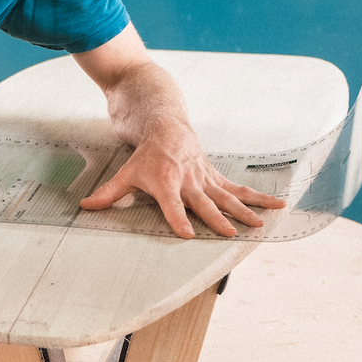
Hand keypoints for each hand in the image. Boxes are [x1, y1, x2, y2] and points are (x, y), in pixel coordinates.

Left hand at [77, 116, 282, 237]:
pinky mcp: (215, 177)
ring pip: (228, 197)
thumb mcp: (125, 173)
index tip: (189, 234)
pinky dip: (258, 198)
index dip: (179, 220)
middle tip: (230, 234)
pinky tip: (277, 206)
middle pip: (204, 203)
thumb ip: (108, 194)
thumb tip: (84, 207)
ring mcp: (205, 179)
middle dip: (217, 219)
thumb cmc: (145, 155)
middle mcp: (188, 181)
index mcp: (166, 182)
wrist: (165, 126)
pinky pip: (239, 189)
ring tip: (260, 225)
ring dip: (245, 211)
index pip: (172, 205)